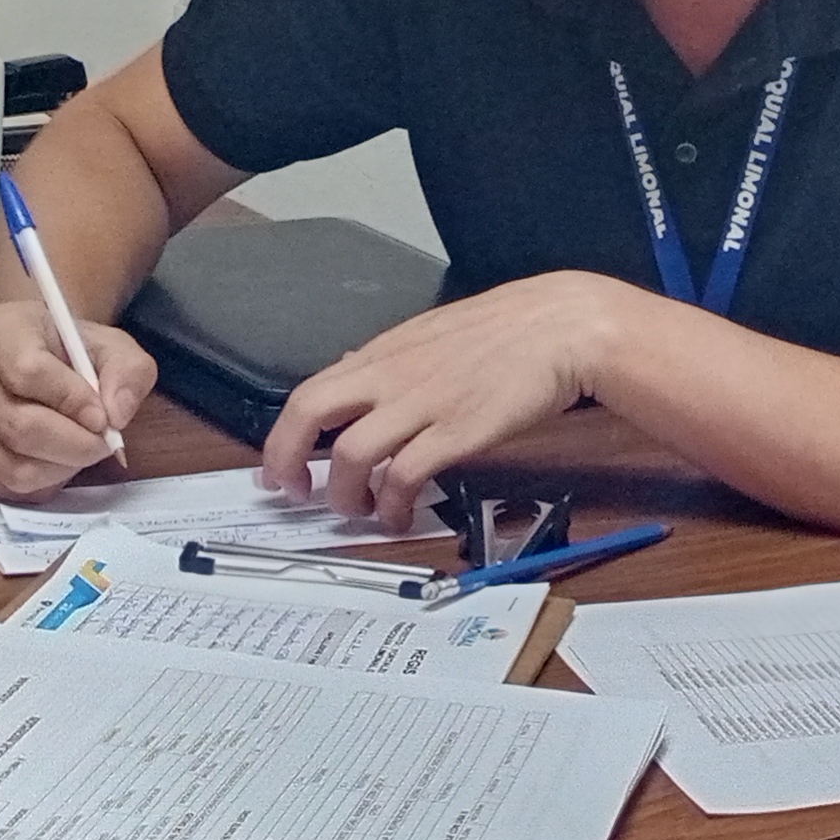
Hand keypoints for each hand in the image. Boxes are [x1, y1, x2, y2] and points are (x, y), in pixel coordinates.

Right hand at [0, 296, 149, 497]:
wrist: (38, 358)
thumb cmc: (73, 350)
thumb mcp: (113, 346)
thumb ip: (127, 372)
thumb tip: (116, 414)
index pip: (28, 372)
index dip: (72, 402)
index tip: (104, 417)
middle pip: (18, 426)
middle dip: (74, 445)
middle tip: (102, 443)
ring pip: (11, 465)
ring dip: (60, 468)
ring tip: (80, 449)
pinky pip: (3, 487)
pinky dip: (40, 483)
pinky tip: (55, 461)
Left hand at [261, 274, 633, 530]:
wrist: (561, 326)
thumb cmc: (504, 330)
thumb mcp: (431, 334)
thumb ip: (390, 362)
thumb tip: (353, 377)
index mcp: (384, 354)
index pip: (309, 392)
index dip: (282, 437)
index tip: (278, 469)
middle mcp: (392, 376)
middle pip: (310, 413)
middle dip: (287, 460)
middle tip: (294, 493)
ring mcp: (423, 404)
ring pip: (352, 454)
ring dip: (345, 495)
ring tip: (360, 511)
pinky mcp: (458, 431)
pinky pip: (406, 476)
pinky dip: (394, 504)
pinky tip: (401, 513)